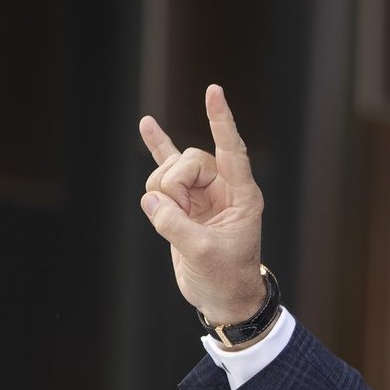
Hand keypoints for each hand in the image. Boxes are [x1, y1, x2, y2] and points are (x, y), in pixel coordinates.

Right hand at [138, 85, 265, 323]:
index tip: (214, 91)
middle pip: (189, 160)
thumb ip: (176, 224)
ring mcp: (202, 193)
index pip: (232, 150)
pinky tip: (146, 124)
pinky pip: (166, 168)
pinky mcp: (183, 201)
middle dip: (173, 184)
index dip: (222, 121)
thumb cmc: (225, 278)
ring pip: (170, 170)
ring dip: (161, 191)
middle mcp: (224, 189)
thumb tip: (152, 199)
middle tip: (177, 216)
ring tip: (172, 220)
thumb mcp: (202, 253)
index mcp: (242, 197)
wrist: (222, 298)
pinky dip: (156, 148)